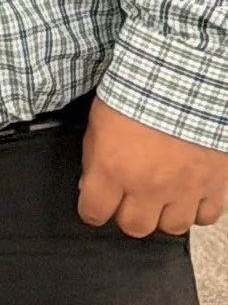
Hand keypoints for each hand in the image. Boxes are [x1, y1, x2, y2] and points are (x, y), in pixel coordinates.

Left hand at [78, 99, 227, 237]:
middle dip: (128, 215)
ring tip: (162, 197)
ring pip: (172, 227)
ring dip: (164, 214)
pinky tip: (191, 195)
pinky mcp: (214, 184)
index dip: (92, 210)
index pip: (94, 212)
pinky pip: (207, 216)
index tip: (96, 205)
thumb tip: (92, 183)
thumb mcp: (100, 120)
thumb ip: (95, 158)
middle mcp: (147, 186)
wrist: (186, 77)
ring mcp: (184, 188)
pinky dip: (198, 209)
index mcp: (113, 169)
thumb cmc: (140, 90)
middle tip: (130, 199)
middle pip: (134, 227)